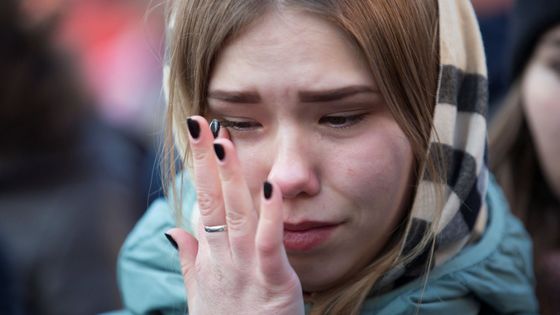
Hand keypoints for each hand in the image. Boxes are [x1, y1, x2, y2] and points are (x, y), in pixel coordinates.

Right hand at [166, 116, 304, 314]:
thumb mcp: (202, 293)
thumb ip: (189, 260)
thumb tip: (174, 229)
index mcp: (210, 257)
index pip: (203, 203)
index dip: (202, 170)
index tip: (200, 137)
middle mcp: (223, 257)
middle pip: (213, 201)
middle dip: (205, 161)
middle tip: (199, 122)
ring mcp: (245, 268)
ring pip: (236, 214)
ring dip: (231, 177)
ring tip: (224, 141)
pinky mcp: (273, 281)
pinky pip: (270, 243)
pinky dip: (271, 214)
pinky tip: (271, 186)